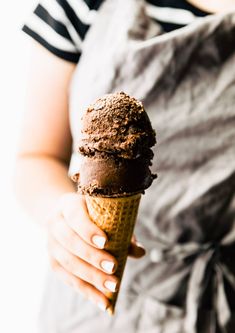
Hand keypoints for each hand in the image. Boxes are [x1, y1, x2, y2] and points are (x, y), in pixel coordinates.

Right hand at [47, 193, 144, 311]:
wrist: (65, 217)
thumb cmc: (92, 214)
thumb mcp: (105, 215)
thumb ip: (122, 230)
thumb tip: (140, 252)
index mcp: (68, 205)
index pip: (75, 216)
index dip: (88, 230)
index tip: (105, 242)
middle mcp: (55, 223)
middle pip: (70, 241)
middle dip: (92, 256)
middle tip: (114, 267)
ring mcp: (51, 244)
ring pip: (68, 263)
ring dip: (92, 277)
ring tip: (113, 287)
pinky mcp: (53, 262)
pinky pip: (68, 279)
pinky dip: (87, 292)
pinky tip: (103, 302)